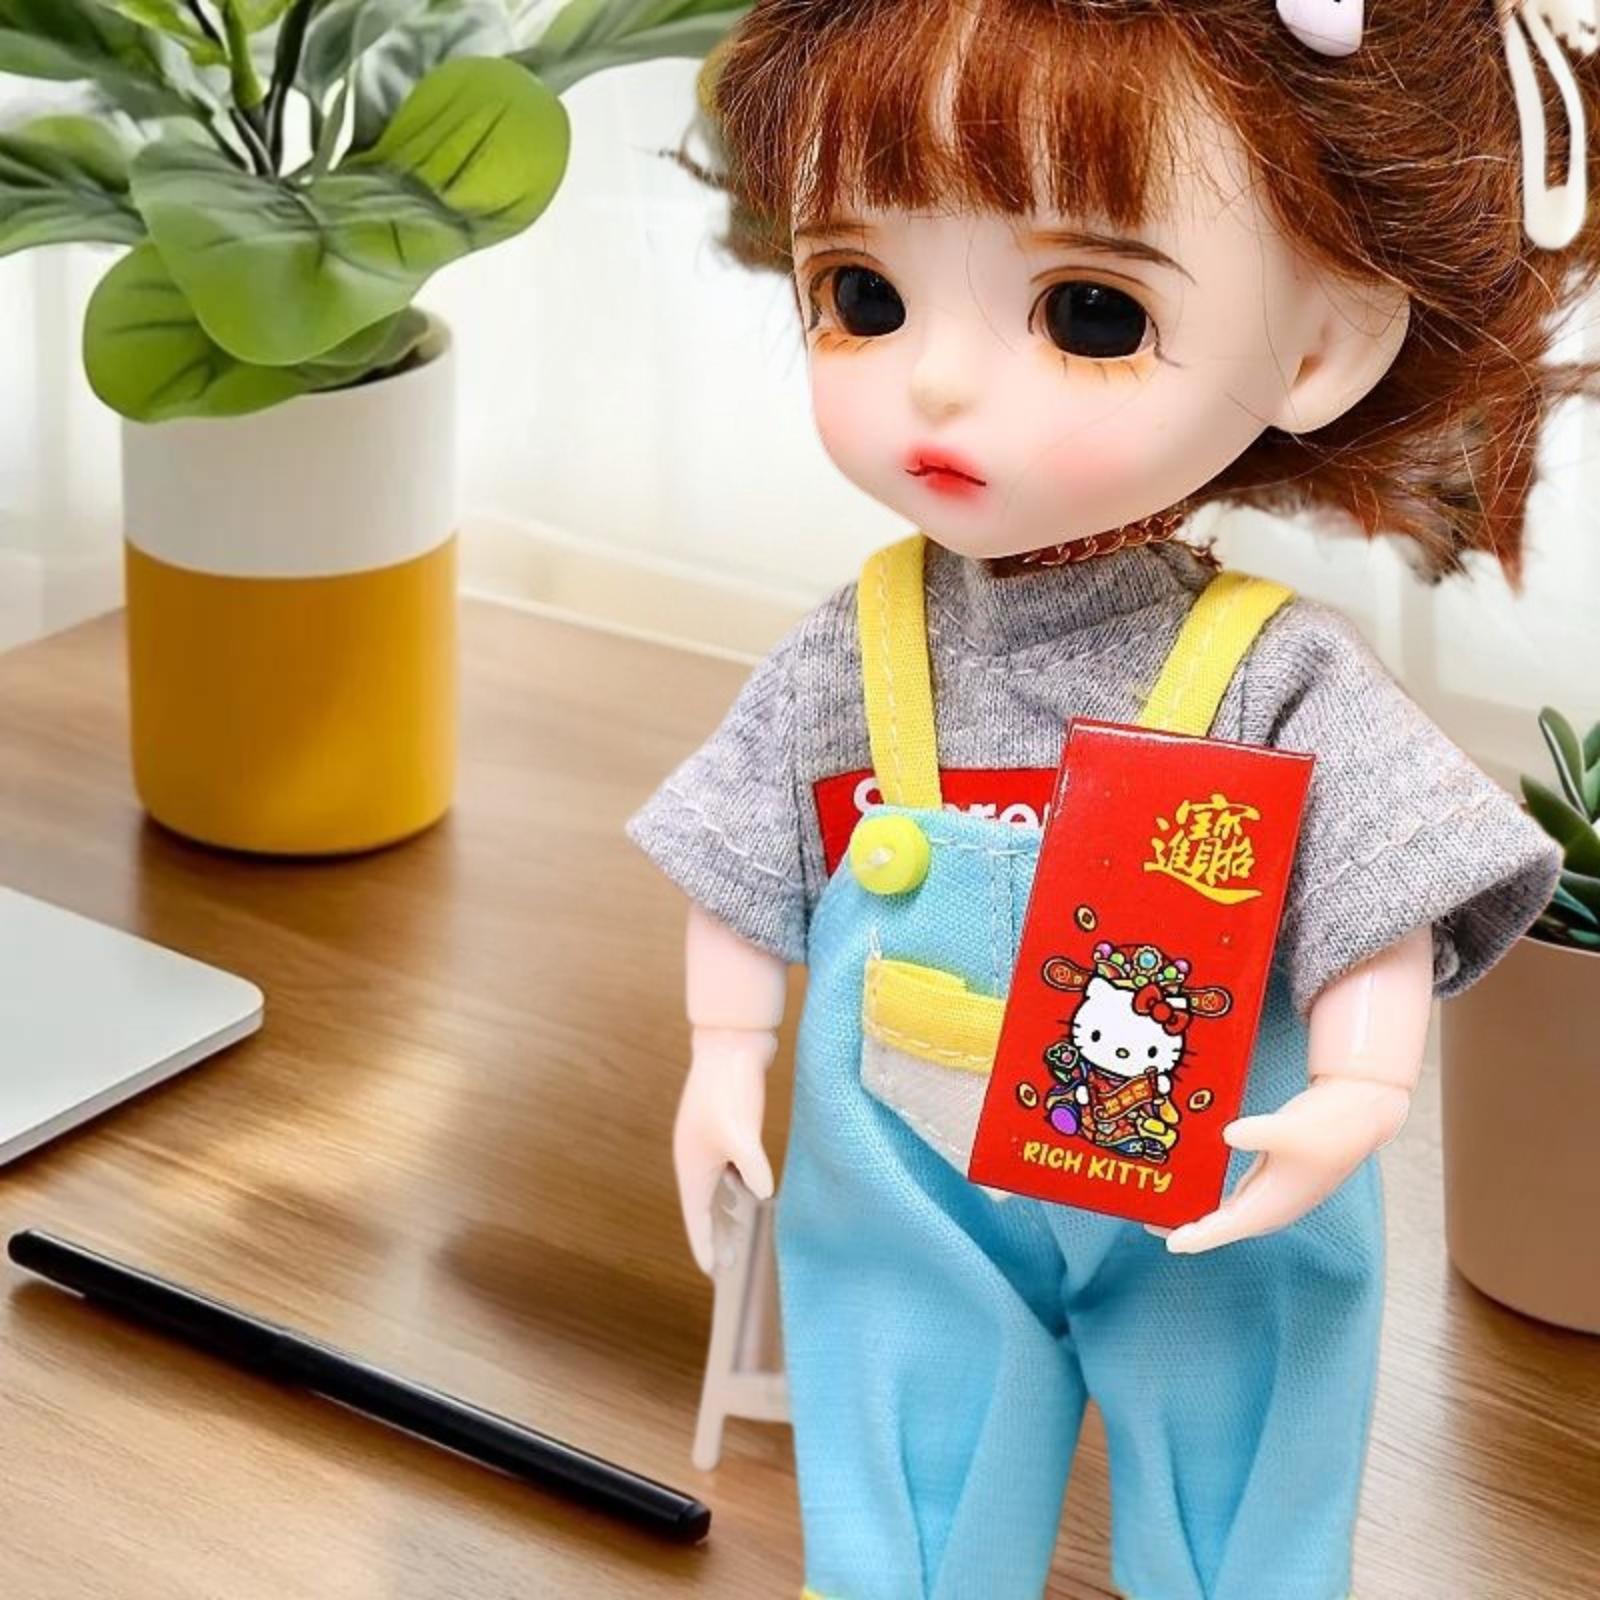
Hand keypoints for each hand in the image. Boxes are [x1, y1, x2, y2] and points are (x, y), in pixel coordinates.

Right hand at [673, 1026, 776, 1275]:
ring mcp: (710, 1142)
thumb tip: (762, 1193)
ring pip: (716, 1187)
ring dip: (726, 1211)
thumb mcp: (739, 1131)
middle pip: (704, 1205)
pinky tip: (750, 1191)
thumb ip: (752, 1166)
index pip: (697, 1215)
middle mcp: (697, 1157)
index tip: (713, 1271)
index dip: (705, 1243)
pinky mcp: (726, 1127)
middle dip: (716, 1233)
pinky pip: (727, 1168)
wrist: (731, 1042)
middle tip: (730, 1262)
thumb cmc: (728, 1087)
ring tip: (739, 1233)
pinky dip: (735, 1186)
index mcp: (693, 1164)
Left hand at [1148, 1077, 1409, 1254]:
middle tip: (1148, 1220)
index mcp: (1275, 1204)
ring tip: (1162, 1208)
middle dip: (1187, 1227)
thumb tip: (1229, 1133)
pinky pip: (1235, 1196)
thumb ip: (1258, 1132)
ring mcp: (1274, 1193)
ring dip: (1197, 1214)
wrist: (1359, 1114)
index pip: (1228, 1228)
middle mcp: (1272, 1206)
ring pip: (1228, 1212)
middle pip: (1222, 1225)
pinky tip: (1193, 1186)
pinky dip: (1212, 1196)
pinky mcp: (1273, 1177)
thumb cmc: (1329, 1126)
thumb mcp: (1291, 1128)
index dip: (1198, 1237)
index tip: (1170, 1243)